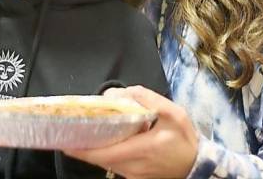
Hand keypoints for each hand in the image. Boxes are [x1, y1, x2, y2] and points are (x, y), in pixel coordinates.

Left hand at [65, 86, 197, 178]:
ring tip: (81, 133)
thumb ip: (147, 99)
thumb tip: (121, 93)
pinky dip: (104, 155)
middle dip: (82, 147)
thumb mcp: (173, 113)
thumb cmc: (185, 139)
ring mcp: (133, 176)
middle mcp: (133, 167)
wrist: (198, 167)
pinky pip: (114, 166)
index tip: (65, 141)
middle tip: (67, 131)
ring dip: (92, 151)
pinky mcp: (135, 178)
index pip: (104, 153)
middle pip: (100, 159)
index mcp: (141, 150)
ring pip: (105, 164)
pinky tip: (101, 142)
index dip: (82, 149)